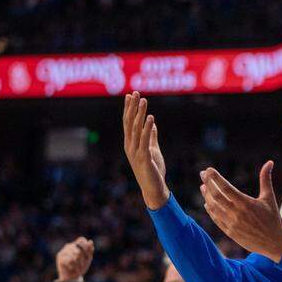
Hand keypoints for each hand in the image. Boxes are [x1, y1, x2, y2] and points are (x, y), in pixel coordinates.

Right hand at [56, 237, 94, 280]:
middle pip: (79, 247)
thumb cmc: (81, 268)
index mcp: (77, 245)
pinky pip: (68, 259)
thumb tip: (90, 241)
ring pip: (74, 253)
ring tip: (78, 268)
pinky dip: (72, 265)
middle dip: (82, 257)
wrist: (72, 278)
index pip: (81, 239)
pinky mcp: (59, 256)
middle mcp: (69, 246)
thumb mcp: (88, 259)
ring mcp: (64, 250)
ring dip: (77, 262)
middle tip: (83, 265)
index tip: (88, 255)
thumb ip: (90, 250)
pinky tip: (71, 268)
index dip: (86, 246)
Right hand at [123, 92, 169, 209]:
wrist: (153, 188)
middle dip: (132, 107)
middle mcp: (130, 146)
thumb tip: (152, 123)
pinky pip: (145, 140)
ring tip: (144, 100)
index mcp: (131, 144)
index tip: (131, 94)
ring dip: (140, 114)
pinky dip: (147, 128)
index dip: (129, 108)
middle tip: (135, 92)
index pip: (128, 122)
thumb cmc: (153, 170)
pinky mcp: (144, 158)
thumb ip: (151, 137)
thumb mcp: (153, 150)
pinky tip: (150, 118)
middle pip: (130, 123)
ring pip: (136, 129)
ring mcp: (135, 152)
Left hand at [200, 161, 281, 261]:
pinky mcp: (230, 232)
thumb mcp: (269, 197)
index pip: (226, 188)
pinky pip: (216, 219)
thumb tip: (269, 162)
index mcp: (246, 203)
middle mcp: (237, 213)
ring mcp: (232, 224)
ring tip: (203, 186)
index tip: (209, 170)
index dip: (215, 178)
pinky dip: (210, 210)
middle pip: (217, 196)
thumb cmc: (273, 218)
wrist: (274, 243)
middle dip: (208, 183)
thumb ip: (266, 179)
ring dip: (207, 196)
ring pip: (214, 207)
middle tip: (203, 174)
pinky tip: (207, 203)